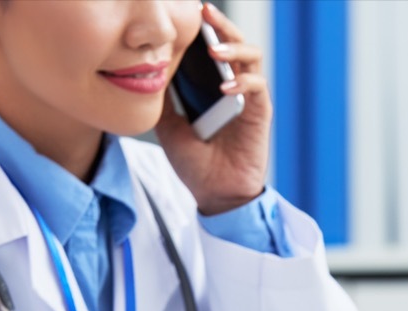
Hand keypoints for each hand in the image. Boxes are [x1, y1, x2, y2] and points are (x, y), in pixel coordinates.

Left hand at [156, 2, 269, 215]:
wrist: (215, 195)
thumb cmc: (195, 164)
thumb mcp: (169, 128)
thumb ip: (162, 101)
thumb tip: (146, 73)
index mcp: (211, 87)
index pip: (210, 49)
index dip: (203, 30)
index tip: (189, 12)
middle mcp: (232, 86)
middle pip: (233, 43)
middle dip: (220, 25)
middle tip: (205, 12)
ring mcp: (248, 98)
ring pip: (251, 57)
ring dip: (234, 48)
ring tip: (215, 49)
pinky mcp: (261, 113)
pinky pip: (257, 86)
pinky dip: (243, 82)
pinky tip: (226, 87)